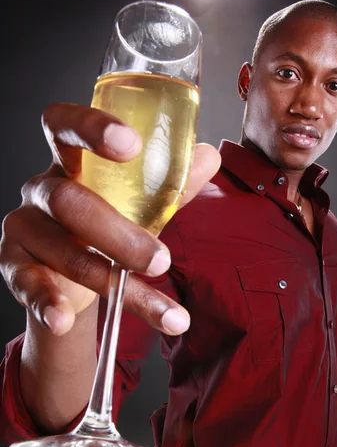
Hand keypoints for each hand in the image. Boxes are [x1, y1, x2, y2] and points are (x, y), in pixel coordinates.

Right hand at [0, 103, 219, 336]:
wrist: (69, 274)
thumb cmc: (105, 226)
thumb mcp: (137, 206)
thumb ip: (168, 186)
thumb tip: (207, 157)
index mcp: (71, 162)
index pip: (65, 127)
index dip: (92, 128)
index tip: (131, 144)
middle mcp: (41, 189)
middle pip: (69, 201)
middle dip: (118, 234)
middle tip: (161, 262)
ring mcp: (23, 227)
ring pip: (62, 251)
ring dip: (109, 280)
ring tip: (161, 312)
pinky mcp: (14, 264)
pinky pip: (27, 283)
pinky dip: (47, 302)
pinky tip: (63, 320)